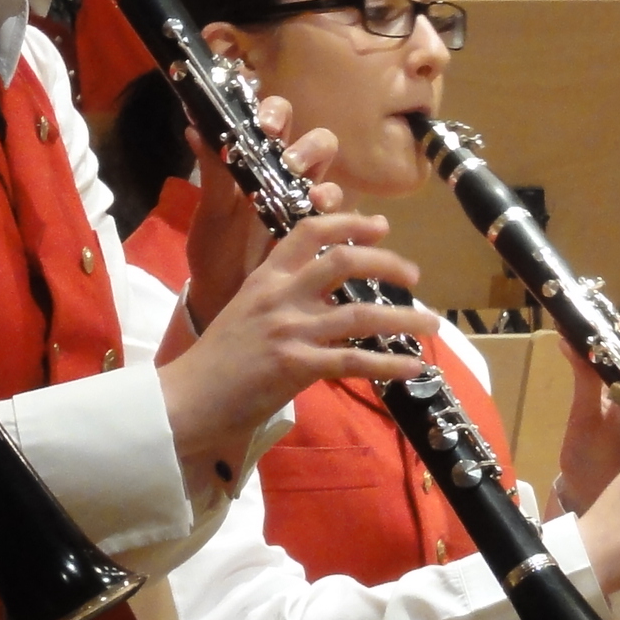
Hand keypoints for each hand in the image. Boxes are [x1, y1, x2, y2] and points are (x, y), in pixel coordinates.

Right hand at [159, 211, 425, 500]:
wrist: (188, 396)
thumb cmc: (217, 358)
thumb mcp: (245, 309)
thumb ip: (280, 296)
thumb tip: (321, 296)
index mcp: (266, 277)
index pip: (309, 232)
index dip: (349, 222)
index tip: (380, 224)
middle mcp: (280, 295)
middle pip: (342, 261)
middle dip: (387, 262)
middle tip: (413, 274)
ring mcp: (290, 330)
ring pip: (360, 314)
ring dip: (403, 317)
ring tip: (431, 322)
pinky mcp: (297, 366)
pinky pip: (354, 361)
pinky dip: (390, 364)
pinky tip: (414, 367)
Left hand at [180, 97, 343, 331]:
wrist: (223, 297)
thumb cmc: (215, 248)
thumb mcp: (211, 212)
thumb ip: (212, 173)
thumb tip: (195, 129)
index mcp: (258, 161)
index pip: (275, 120)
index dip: (276, 113)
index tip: (266, 126)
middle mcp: (290, 177)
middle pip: (317, 143)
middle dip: (309, 147)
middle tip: (291, 163)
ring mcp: (309, 206)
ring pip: (332, 180)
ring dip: (326, 185)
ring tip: (311, 200)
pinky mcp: (324, 238)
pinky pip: (344, 222)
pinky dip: (342, 222)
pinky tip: (328, 231)